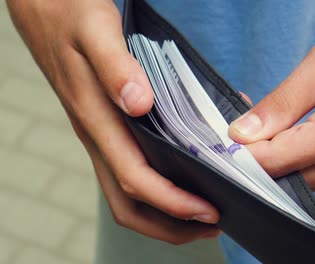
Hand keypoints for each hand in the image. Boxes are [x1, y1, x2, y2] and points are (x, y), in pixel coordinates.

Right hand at [7, 0, 219, 243]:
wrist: (44, 8)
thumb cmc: (70, 16)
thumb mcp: (96, 32)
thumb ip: (116, 67)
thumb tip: (138, 105)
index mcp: (97, 119)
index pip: (135, 178)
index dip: (172, 202)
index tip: (208, 211)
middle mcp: (98, 136)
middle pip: (129, 203)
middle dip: (170, 225)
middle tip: (213, 225)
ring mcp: (101, 136)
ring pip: (128, 194)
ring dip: (165, 213)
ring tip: (203, 213)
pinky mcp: (107, 128)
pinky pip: (130, 171)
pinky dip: (159, 187)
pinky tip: (186, 175)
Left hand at [229, 0, 314, 190]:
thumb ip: (284, 101)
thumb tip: (243, 133)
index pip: (278, 161)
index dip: (244, 153)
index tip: (224, 137)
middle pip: (289, 178)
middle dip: (258, 156)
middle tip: (242, 123)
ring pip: (306, 180)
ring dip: (280, 157)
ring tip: (267, 122)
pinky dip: (302, 158)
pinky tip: (292, 132)